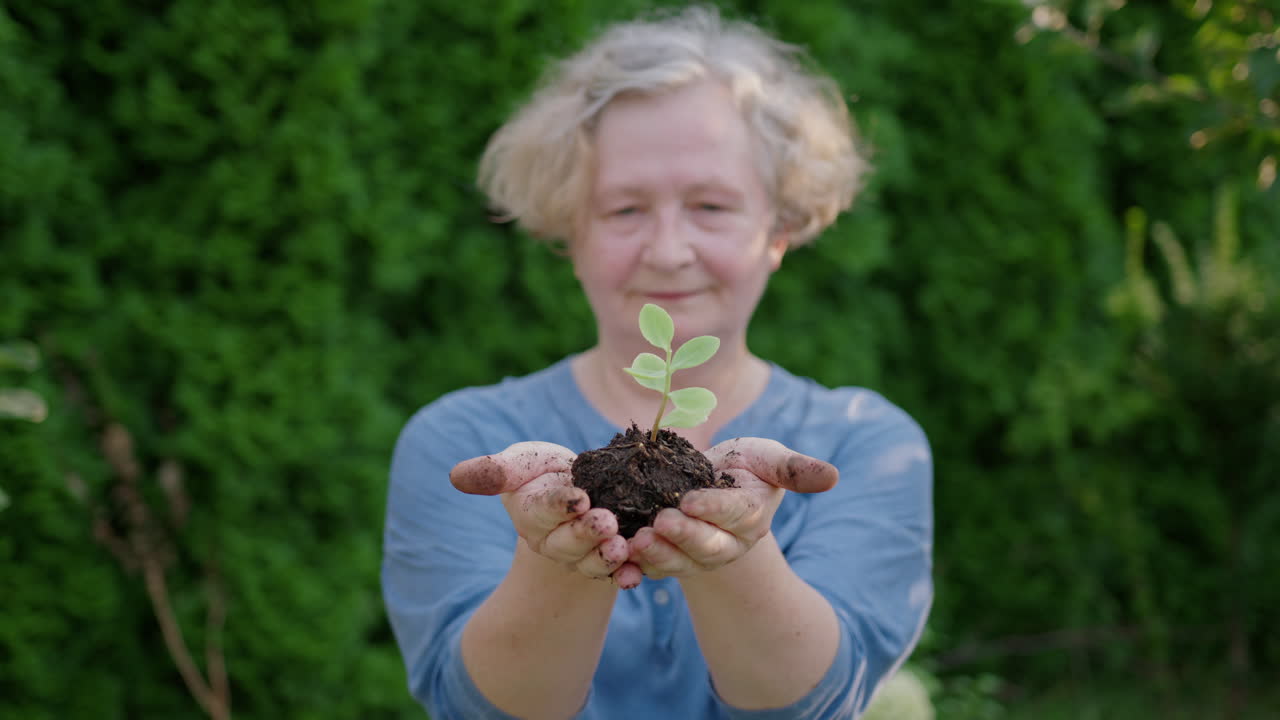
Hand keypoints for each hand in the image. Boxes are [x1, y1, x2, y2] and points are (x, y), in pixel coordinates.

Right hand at [450, 442, 643, 588]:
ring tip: (622, 547)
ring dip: (607, 558)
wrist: (575, 487)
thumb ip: (495, 471)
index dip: (560, 506)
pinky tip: (636, 573)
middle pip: (568, 543)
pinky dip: (626, 574)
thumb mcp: (519, 463)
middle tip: (606, 522)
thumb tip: (458, 475)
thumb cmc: (540, 472)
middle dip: (587, 534)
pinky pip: (617, 571)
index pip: (543, 511)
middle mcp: (554, 541)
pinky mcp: (610, 558)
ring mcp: (582, 553)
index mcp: (532, 515)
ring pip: (592, 560)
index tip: (578, 497)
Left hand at [627, 437, 837, 578]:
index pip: (733, 514)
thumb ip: (794, 468)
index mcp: (751, 517)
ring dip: (657, 555)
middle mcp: (727, 544)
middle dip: (683, 537)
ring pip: (679, 561)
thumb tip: (833, 476)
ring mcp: (697, 556)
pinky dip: (635, 567)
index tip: (689, 499)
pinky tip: (618, 560)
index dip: (712, 508)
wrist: (712, 484)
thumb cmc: (746, 466)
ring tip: (635, 542)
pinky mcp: (670, 560)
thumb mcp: (769, 459)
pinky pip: (652, 568)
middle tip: (660, 523)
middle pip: (707, 546)